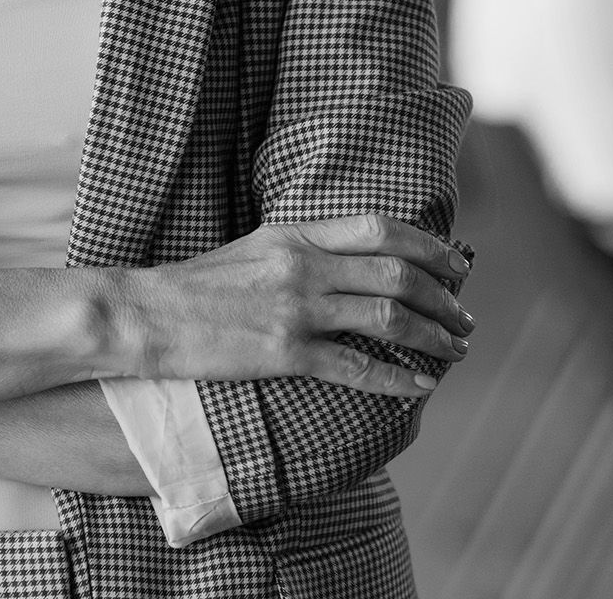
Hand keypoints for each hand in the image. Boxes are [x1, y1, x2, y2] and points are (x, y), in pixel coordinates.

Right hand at [138, 214, 473, 398]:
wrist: (147, 313)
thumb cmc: (196, 284)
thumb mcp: (253, 248)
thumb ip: (301, 249)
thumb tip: (351, 261)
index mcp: (294, 233)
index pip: (378, 227)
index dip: (427, 245)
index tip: (457, 263)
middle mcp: (301, 265)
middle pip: (394, 273)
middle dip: (442, 297)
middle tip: (465, 317)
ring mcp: (295, 309)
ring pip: (387, 319)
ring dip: (432, 336)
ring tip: (456, 350)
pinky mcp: (284, 353)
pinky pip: (356, 367)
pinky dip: (397, 378)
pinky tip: (421, 386)